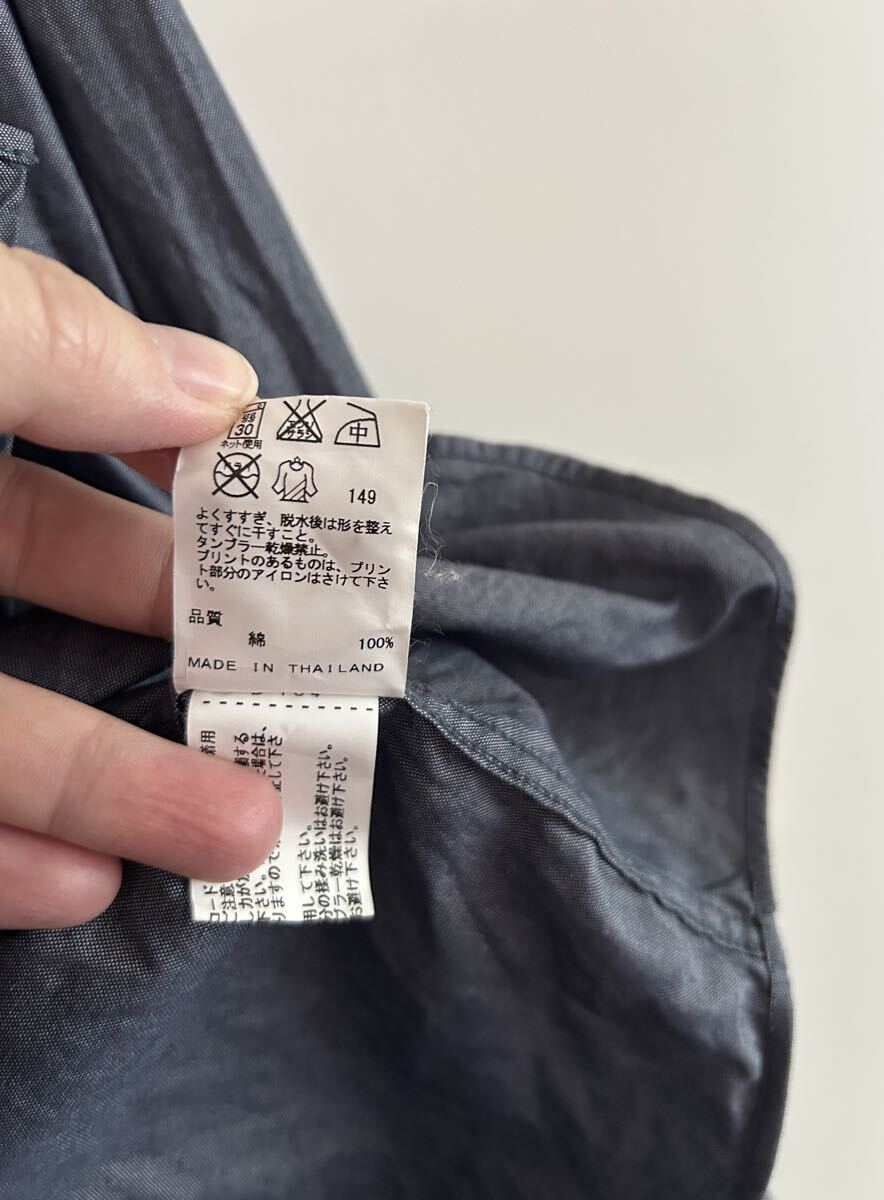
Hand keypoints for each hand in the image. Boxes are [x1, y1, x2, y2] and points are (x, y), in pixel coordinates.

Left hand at [0, 247, 282, 928]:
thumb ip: (46, 341)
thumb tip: (217, 385)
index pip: (55, 412)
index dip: (172, 449)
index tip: (278, 499)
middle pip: (41, 578)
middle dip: (175, 635)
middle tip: (288, 677)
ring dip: (113, 788)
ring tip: (237, 828)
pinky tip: (81, 886)